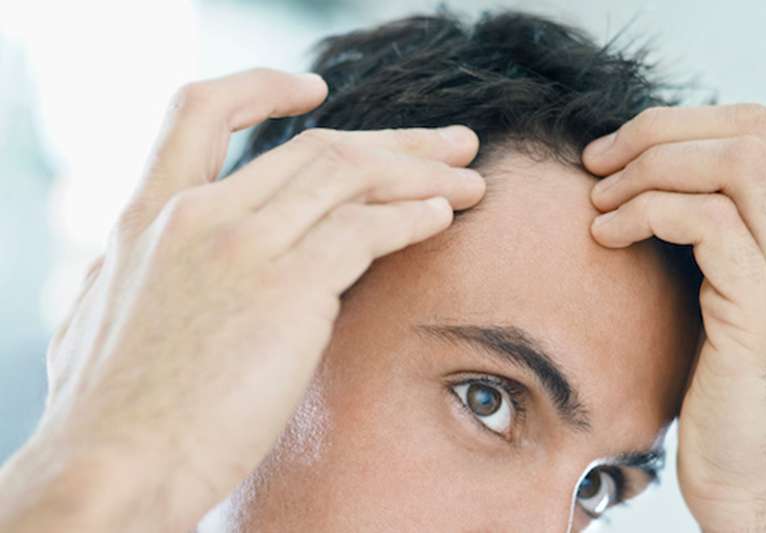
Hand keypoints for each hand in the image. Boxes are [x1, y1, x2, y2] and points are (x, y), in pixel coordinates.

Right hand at [0, 68, 484, 532]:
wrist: (108, 470)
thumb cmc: (108, 413)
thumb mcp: (100, 318)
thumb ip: (132, 276)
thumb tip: (141, 265)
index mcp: (148, 216)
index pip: (201, 111)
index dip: (262, 88)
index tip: (316, 89)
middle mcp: (197, 214)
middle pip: (315, 147)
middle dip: (392, 142)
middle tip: (447, 144)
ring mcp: (240, 245)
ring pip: (349, 175)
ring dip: (420, 174)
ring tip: (470, 179)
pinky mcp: (284, 289)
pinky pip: (365, 231)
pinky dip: (411, 218)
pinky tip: (443, 219)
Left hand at [583, 104, 765, 531]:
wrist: (751, 471)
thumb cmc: (720, 383)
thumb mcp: (711, 289)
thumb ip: (700, 233)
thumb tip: (639, 174)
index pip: (755, 128)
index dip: (677, 123)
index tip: (613, 150)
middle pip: (747, 132)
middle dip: (655, 132)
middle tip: (594, 162)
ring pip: (733, 166)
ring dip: (647, 169)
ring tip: (597, 200)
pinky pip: (708, 224)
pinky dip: (645, 214)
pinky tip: (604, 235)